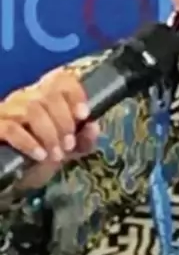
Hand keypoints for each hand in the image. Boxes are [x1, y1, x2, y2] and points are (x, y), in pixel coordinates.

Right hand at [0, 68, 99, 190]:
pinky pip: (12, 128)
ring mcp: (8, 110)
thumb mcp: (67, 150)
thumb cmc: (41, 156)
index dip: (75, 94)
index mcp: (45, 98)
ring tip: (56, 154)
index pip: (60, 80)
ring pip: (32, 109)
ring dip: (49, 133)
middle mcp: (26, 98)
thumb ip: (83, 139)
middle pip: (49, 95)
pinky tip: (40, 155)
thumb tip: (93, 126)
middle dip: (64, 121)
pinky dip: (30, 142)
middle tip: (69, 145)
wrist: (13, 174)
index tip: (84, 115)